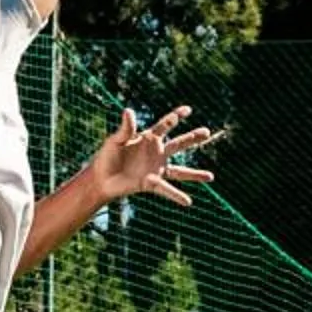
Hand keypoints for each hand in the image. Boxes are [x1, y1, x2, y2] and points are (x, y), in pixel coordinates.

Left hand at [86, 105, 217, 206]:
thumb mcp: (115, 140)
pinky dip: (176, 196)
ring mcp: (156, 169)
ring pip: (180, 172)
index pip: (165, 125)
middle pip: (179, 144)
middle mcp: (156, 153)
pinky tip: (188, 201)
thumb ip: (125, 128)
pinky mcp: (151, 183)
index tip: (187, 110)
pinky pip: (166, 189)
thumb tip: (128, 110)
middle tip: (207, 132)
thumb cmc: (107, 157)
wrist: (101, 178)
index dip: (175, 117)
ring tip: (211, 177)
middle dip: (192, 138)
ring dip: (195, 174)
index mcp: (148, 138)